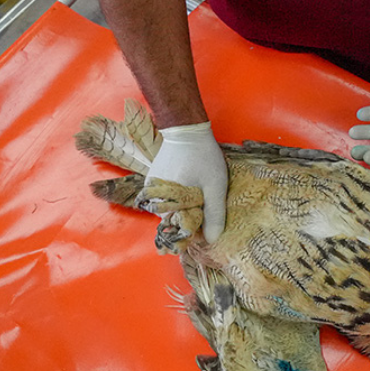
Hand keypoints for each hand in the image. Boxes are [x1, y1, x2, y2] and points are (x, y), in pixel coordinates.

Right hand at [146, 122, 227, 242]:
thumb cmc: (203, 157)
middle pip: (174, 218)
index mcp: (166, 203)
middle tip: (208, 205)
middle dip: (191, 217)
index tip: (209, 223)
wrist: (186, 130)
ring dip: (186, 206)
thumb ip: (214, 214)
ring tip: (201, 194)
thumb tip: (212, 240)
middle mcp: (154, 199)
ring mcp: (153, 188)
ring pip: (171, 207)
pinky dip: (180, 196)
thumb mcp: (215, 187)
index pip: (179, 229)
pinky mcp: (155, 179)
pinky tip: (193, 187)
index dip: (196, 228)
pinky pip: (167, 196)